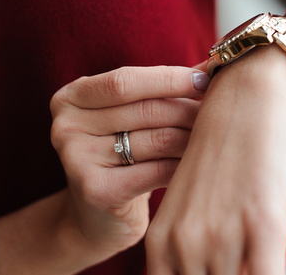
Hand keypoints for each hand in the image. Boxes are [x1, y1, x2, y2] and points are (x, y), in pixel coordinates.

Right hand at [0, 66, 209, 274]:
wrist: (96, 218)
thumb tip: (210, 66)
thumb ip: (160, 89)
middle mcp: (65, 127)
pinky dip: (185, 166)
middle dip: (189, 109)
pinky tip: (201, 164)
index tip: (205, 79)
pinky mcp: (97, 192)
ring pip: (157, 139)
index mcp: (70, 97)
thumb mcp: (129, 116)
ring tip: (216, 135)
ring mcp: (77, 160)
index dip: (169, 78)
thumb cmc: (122, 155)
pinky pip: (158, 171)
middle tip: (221, 110)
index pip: (126, 80)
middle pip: (146, 109)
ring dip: (194, 137)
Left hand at [146, 47, 285, 274]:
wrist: (248, 92)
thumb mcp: (194, 202)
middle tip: (235, 267)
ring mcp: (224, 236)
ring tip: (255, 257)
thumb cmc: (225, 148)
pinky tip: (272, 267)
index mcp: (163, 241)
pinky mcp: (264, 225)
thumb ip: (191, 246)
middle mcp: (186, 244)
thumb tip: (205, 267)